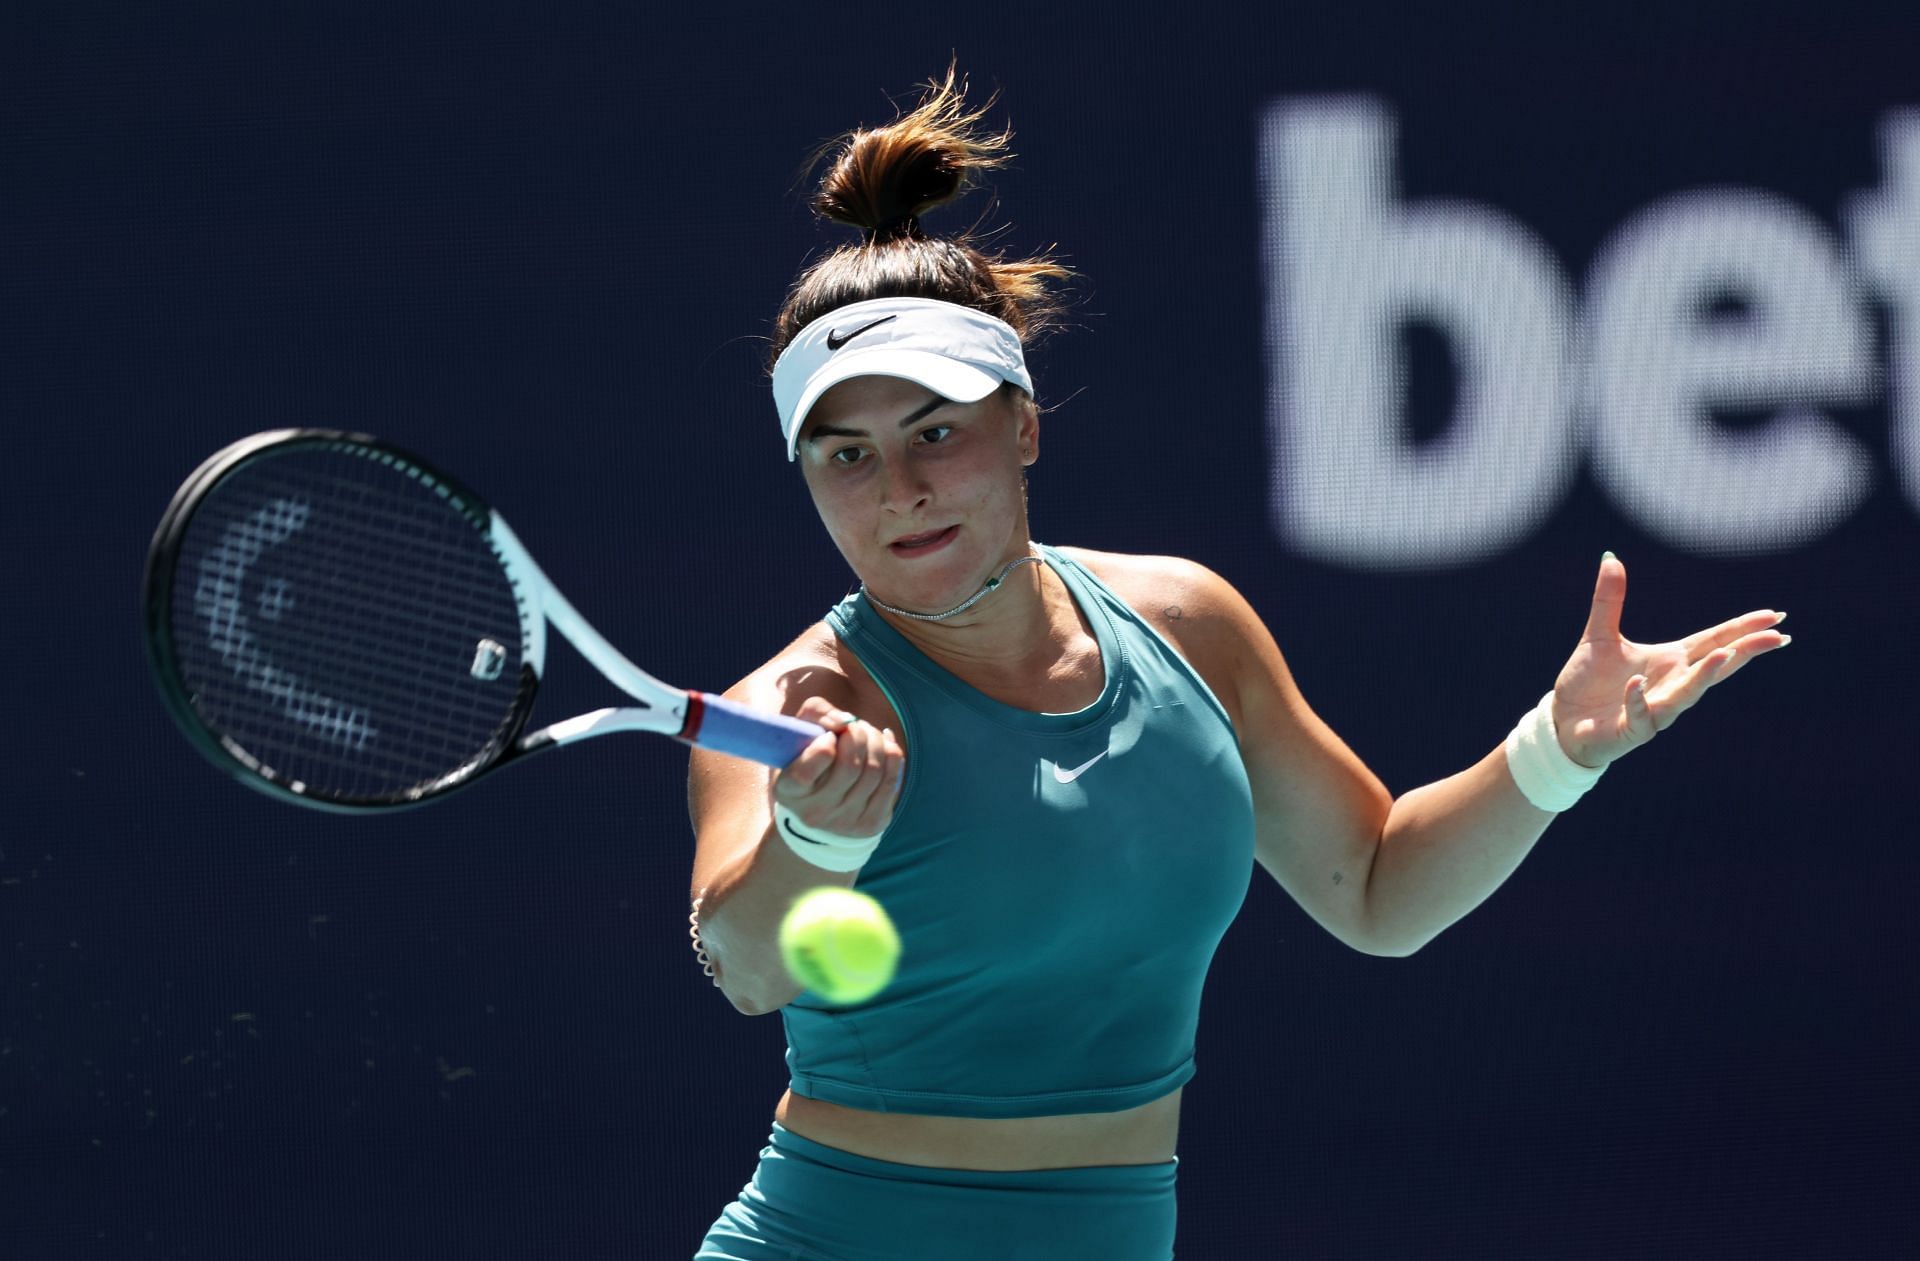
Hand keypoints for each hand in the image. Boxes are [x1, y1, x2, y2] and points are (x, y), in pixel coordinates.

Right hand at [772, 696, 905, 837]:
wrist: (822, 804)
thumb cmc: (809, 755)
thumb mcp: (799, 731)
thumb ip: (817, 714)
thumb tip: (846, 721)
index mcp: (788, 790)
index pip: (805, 773)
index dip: (823, 748)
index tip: (828, 737)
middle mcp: (814, 812)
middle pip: (850, 767)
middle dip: (858, 735)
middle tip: (854, 726)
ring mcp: (845, 822)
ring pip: (874, 771)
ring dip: (875, 741)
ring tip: (867, 733)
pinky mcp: (872, 823)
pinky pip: (892, 780)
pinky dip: (891, 753)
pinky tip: (883, 744)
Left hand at [1551, 553, 1790, 768]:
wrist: (1563, 720)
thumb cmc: (1588, 682)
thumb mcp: (1598, 635)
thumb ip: (1608, 600)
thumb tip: (1610, 557)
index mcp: (1669, 661)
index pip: (1712, 641)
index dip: (1741, 630)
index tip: (1775, 617)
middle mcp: (1670, 684)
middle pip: (1714, 667)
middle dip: (1744, 652)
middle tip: (1776, 637)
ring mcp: (1655, 709)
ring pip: (1687, 694)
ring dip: (1705, 676)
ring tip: (1725, 655)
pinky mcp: (1632, 729)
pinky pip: (1640, 714)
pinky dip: (1638, 699)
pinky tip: (1635, 683)